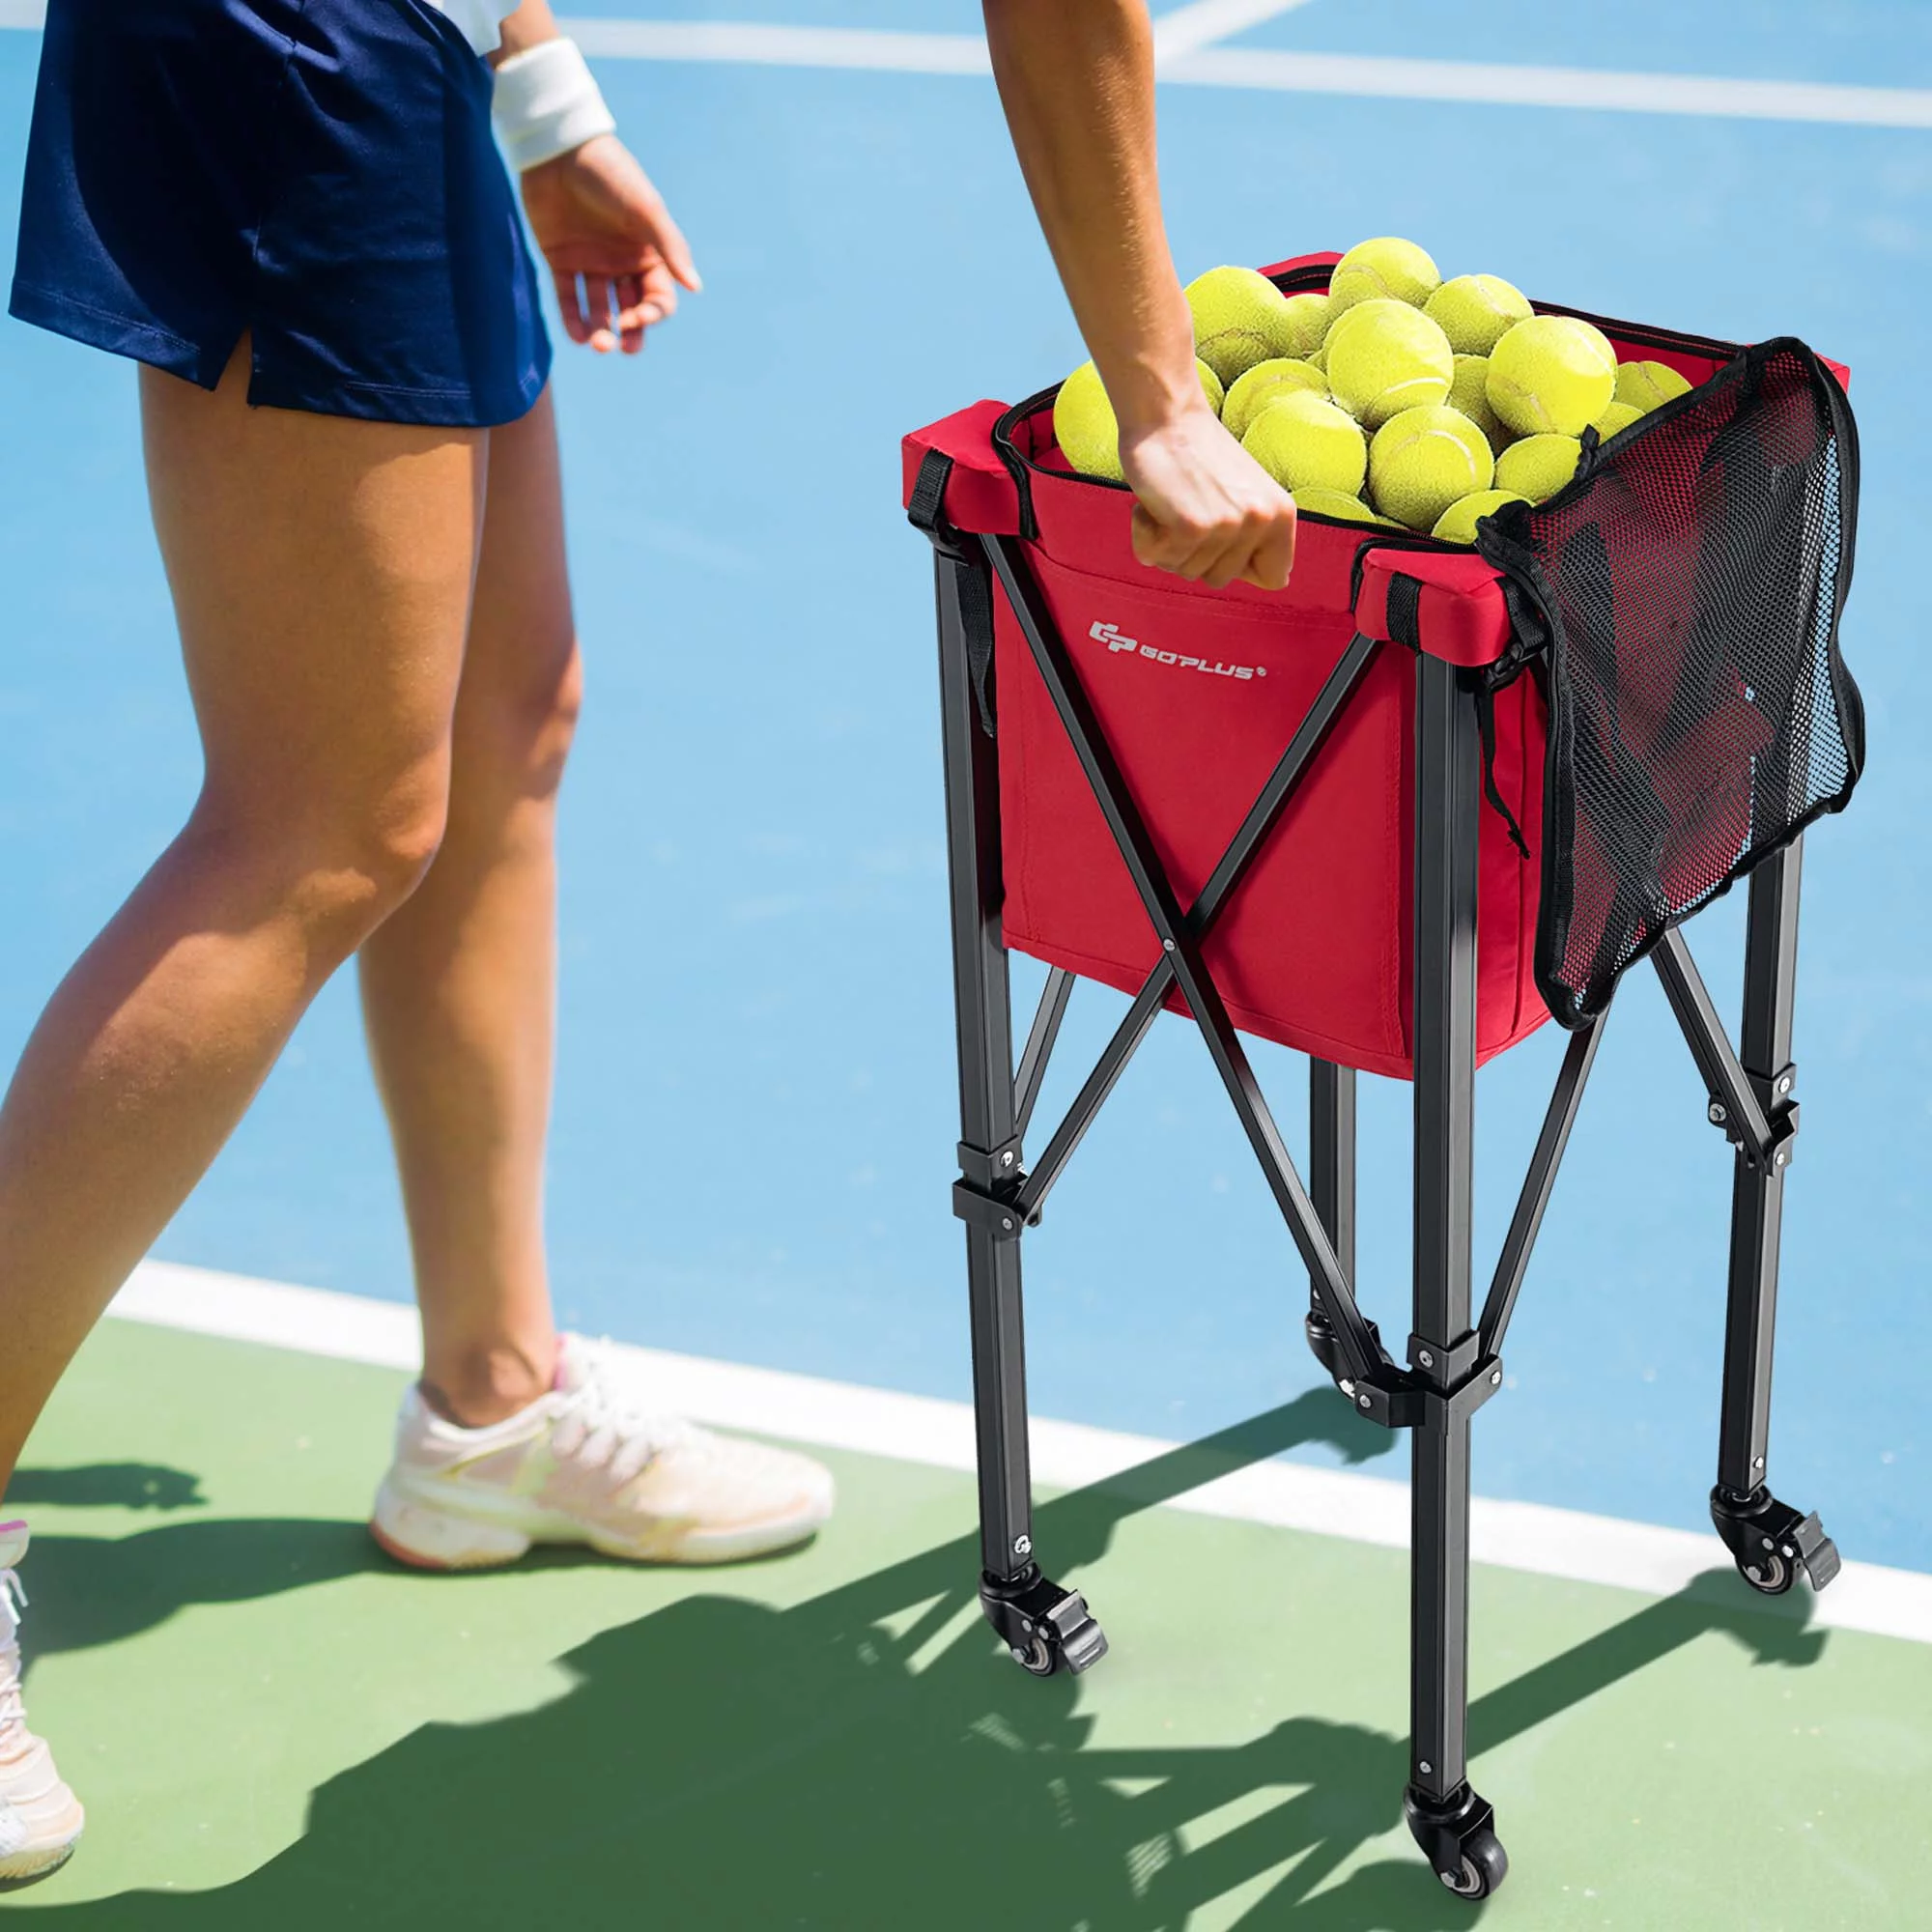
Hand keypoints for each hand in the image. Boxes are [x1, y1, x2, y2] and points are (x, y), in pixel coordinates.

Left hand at [519, 135, 701, 353]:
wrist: (560, 148)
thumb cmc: (610, 174)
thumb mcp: (646, 210)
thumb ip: (671, 247)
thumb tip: (695, 288)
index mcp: (647, 253)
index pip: (657, 297)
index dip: (651, 314)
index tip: (637, 318)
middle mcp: (621, 262)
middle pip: (631, 310)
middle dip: (630, 332)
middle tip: (623, 347)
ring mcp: (590, 262)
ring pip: (599, 309)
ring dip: (601, 331)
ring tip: (598, 345)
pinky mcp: (559, 259)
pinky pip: (568, 297)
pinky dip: (573, 319)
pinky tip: (579, 337)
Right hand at [1118, 401, 1297, 590]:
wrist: (1167, 417)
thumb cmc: (1201, 457)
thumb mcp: (1249, 496)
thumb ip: (1261, 536)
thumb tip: (1280, 583)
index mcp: (1282, 515)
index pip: (1275, 579)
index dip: (1242, 565)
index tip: (1223, 537)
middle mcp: (1260, 521)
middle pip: (1222, 581)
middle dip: (1197, 555)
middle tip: (1191, 509)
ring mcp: (1226, 526)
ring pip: (1188, 573)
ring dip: (1169, 545)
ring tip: (1173, 504)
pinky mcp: (1191, 527)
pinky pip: (1159, 559)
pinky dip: (1145, 538)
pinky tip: (1151, 507)